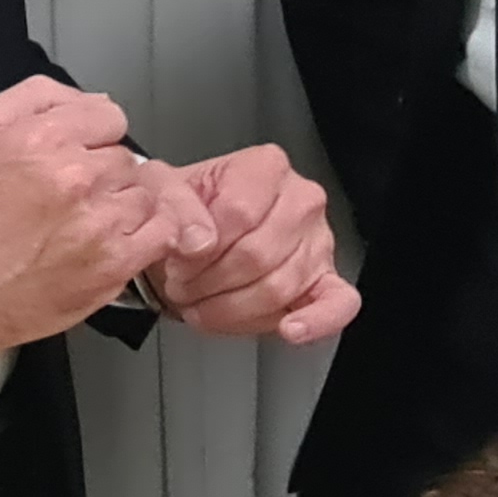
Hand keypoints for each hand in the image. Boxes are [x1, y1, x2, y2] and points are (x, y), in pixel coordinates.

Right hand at [0, 77, 217, 356]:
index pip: (108, 115)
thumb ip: (33, 97)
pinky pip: (162, 232)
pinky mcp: (116, 262)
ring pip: (145, 194)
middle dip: (103, 172)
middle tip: (73, 193)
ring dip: (123, 204)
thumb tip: (82, 98)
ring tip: (90, 220)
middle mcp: (75, 176)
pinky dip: (148, 233)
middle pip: (124, 157)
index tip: (80, 152)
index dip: (93, 134)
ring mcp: (100, 220)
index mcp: (42, 138)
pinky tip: (118, 238)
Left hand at [146, 144, 359, 344]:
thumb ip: (174, 206)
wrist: (192, 231)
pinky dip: (316, 321)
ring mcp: (319, 242)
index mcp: (265, 167)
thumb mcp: (160, 189)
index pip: (237, 213)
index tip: (178, 259)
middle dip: (210, 281)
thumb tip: (198, 241)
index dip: (200, 247)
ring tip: (203, 303)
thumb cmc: (184, 209)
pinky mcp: (327, 280)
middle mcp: (301, 200)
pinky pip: (338, 303)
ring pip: (280, 287)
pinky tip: (290, 329)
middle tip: (183, 285)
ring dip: (233, 308)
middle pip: (257, 255)